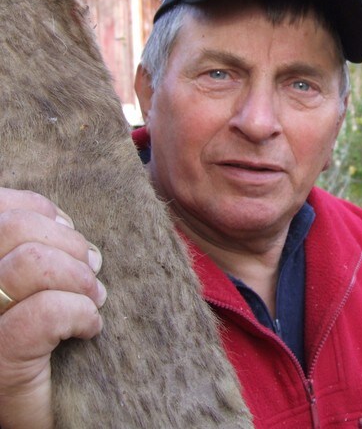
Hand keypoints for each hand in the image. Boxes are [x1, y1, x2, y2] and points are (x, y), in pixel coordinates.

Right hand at [0, 188, 105, 428]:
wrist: (46, 411)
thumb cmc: (42, 344)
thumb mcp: (32, 287)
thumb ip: (37, 250)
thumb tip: (65, 222)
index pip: (0, 209)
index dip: (42, 211)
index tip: (69, 233)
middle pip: (14, 228)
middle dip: (70, 243)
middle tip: (93, 271)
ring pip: (30, 264)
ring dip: (80, 278)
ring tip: (95, 299)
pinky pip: (44, 312)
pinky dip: (80, 313)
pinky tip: (90, 328)